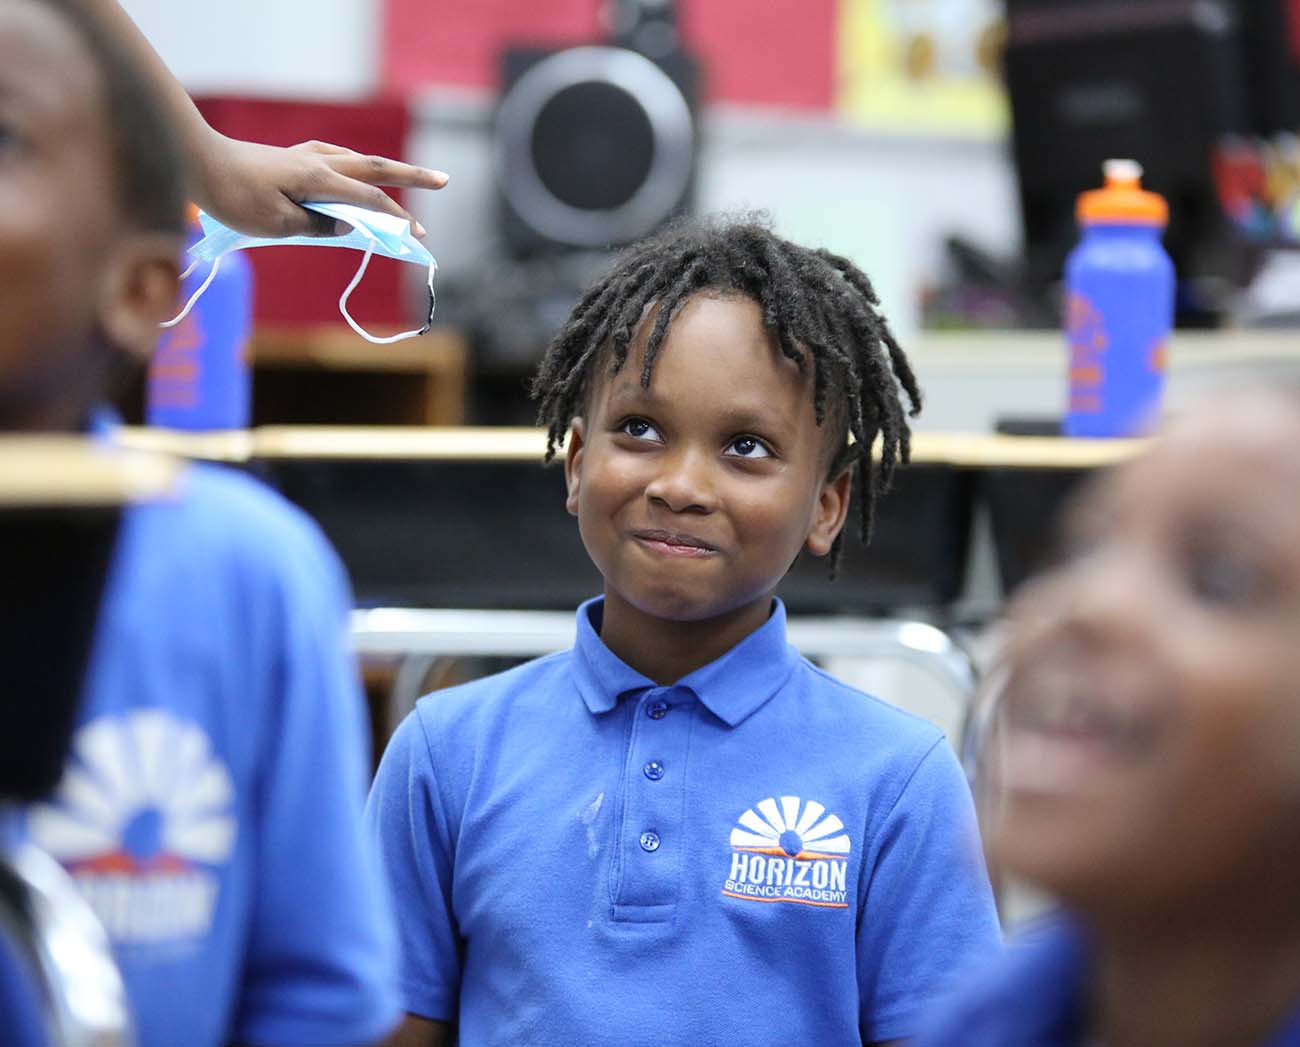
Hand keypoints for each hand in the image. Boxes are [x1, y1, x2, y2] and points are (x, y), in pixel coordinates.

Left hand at [191, 132, 449, 238]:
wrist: (195, 161)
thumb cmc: (232, 197)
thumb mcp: (276, 224)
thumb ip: (316, 226)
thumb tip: (345, 226)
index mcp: (318, 179)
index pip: (369, 200)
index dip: (396, 219)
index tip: (418, 235)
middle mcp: (317, 161)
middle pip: (375, 167)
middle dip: (413, 176)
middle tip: (445, 179)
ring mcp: (303, 156)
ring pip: (355, 160)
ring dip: (384, 170)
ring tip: (404, 179)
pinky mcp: (290, 158)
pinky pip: (333, 158)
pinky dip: (352, 166)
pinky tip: (352, 170)